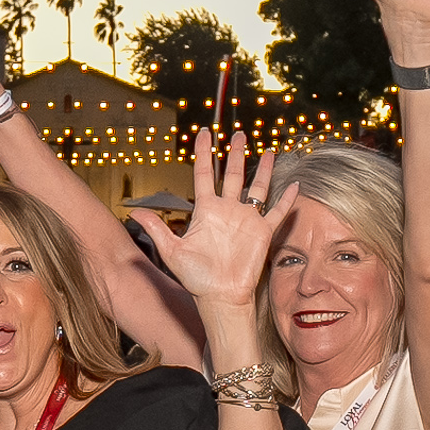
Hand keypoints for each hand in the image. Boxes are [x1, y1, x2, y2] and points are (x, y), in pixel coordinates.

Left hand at [141, 130, 278, 310]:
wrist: (220, 297)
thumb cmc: (196, 278)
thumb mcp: (172, 251)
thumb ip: (157, 229)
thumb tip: (135, 212)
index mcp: (206, 211)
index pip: (205, 174)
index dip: (204, 153)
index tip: (204, 133)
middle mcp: (227, 211)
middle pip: (233, 174)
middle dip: (235, 153)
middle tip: (237, 132)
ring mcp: (246, 220)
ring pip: (257, 188)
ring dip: (262, 169)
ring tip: (267, 150)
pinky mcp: (263, 232)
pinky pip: (277, 212)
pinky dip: (287, 199)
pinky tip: (294, 184)